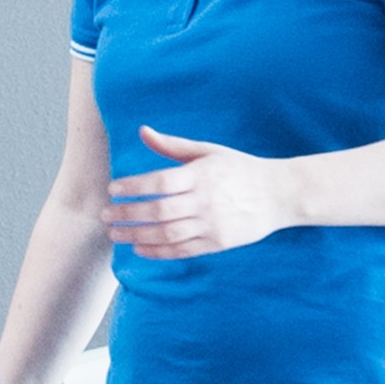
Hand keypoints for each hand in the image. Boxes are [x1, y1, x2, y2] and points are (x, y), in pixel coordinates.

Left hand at [104, 131, 302, 262]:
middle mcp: (206, 201)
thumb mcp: (209, 151)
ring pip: (167, 234)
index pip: (160, 183)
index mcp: (202, 175)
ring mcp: (212, 224)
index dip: (133, 187)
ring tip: (116, 234)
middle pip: (159, 211)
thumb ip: (173, 145)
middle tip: (105, 214)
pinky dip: (158, 251)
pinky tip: (139, 248)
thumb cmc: (240, 168)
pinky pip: (182, 250)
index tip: (113, 189)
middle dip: (127, 214)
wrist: (279, 194)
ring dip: (136, 236)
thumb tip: (142, 131)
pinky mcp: (218, 243)